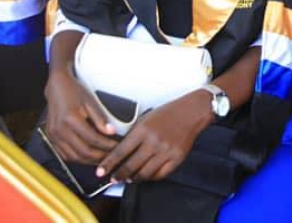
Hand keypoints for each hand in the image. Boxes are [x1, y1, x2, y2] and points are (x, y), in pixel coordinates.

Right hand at [43, 70, 118, 164]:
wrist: (56, 86)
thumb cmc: (73, 91)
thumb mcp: (90, 101)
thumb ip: (101, 118)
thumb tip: (112, 132)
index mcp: (71, 119)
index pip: (93, 139)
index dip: (107, 146)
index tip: (117, 147)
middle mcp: (60, 129)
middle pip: (84, 152)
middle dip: (100, 157)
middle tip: (111, 156)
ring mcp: (54, 135)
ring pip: (74, 157)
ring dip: (89, 161)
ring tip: (102, 158)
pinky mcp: (51, 138)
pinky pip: (65, 155)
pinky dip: (78, 159)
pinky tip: (87, 156)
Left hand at [97, 89, 212, 182]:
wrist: (191, 112)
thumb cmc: (167, 114)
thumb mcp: (145, 119)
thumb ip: (133, 135)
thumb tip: (119, 152)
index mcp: (143, 130)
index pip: (120, 151)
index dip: (109, 164)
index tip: (100, 172)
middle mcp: (153, 142)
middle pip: (131, 165)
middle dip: (119, 175)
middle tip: (113, 179)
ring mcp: (166, 151)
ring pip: (145, 173)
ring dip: (133, 179)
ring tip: (128, 179)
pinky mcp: (176, 158)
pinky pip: (160, 175)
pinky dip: (150, 178)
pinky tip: (145, 176)